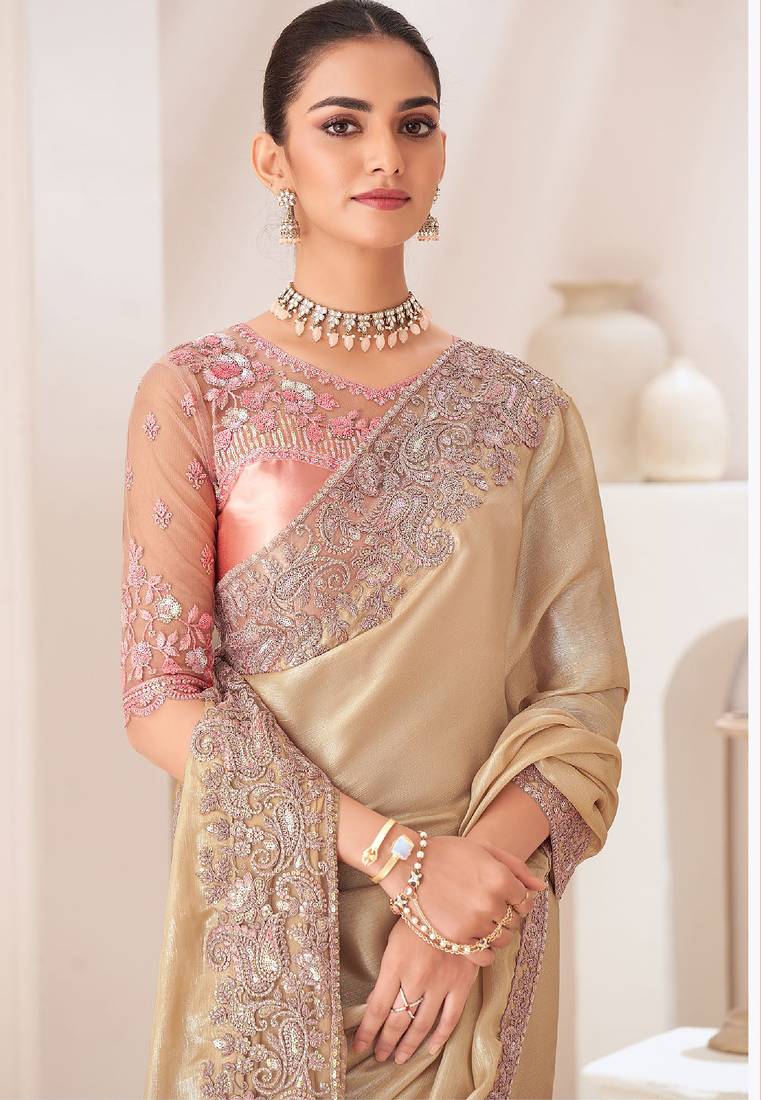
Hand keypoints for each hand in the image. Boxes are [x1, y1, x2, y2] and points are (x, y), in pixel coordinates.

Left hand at [352, 915, 481, 1063]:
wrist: (452, 902)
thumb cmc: (418, 914)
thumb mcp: (394, 939)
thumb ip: (388, 969)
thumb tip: (378, 998)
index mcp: (394, 965)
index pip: (376, 1008)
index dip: (367, 1031)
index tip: (358, 1046)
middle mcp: (416, 979)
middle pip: (397, 1020)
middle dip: (385, 1042)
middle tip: (378, 1056)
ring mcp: (440, 984)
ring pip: (421, 1025)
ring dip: (407, 1045)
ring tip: (398, 1057)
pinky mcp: (461, 984)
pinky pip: (450, 1018)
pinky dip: (439, 1037)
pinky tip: (429, 1049)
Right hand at [377, 831, 546, 965]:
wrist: (408, 865)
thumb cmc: (447, 853)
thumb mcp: (484, 849)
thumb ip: (516, 867)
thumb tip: (539, 888)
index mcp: (500, 878)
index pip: (525, 900)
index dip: (517, 898)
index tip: (504, 895)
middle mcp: (490, 903)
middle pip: (515, 921)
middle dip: (507, 914)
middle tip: (489, 905)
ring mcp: (473, 923)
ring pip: (502, 940)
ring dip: (496, 932)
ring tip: (480, 919)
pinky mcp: (456, 940)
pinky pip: (485, 957)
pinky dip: (485, 952)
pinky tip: (476, 938)